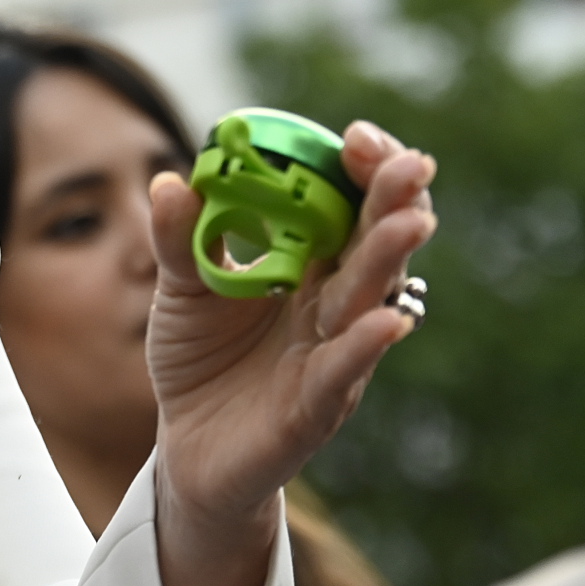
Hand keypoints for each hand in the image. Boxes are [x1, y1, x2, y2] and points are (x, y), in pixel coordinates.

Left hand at [143, 122, 436, 585]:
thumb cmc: (200, 357)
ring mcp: (333, 354)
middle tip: (410, 165)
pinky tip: (386, 321)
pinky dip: (365, 345)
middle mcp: (335, 304)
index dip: (365, 171)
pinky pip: (344, 371)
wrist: (189, 447)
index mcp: (311, 264)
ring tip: (413, 220)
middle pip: (375, 244)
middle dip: (395, 201)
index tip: (360, 139)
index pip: (353, 205)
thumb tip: (171, 181)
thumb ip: (179, 238)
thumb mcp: (180, 287)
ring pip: (370, 300)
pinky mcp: (316, 406)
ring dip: (390, 259)